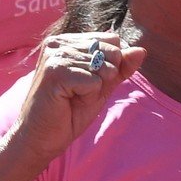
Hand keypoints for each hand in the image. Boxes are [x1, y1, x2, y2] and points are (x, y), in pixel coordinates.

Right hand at [8, 32, 145, 168]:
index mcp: (69, 41)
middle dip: (104, 79)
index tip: (87, 84)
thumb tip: (142, 50)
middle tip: (80, 94)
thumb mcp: (101, 88)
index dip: (111, 67)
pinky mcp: (55, 71)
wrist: (38, 141)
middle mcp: (60, 42)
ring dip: (94, 90)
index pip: (112, 40)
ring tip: (71, 99)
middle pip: (112, 51)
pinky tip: (67, 102)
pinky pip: (93, 81)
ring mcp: (56, 54)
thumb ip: (121, 68)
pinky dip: (88, 97)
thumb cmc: (67, 114)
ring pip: (103, 67)